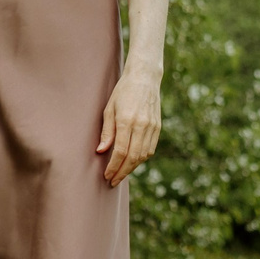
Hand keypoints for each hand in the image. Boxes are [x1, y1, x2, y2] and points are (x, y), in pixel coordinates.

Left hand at [96, 70, 161, 186]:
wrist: (145, 78)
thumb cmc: (123, 91)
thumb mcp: (109, 108)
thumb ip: (107, 132)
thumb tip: (101, 151)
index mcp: (127, 120)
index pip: (121, 151)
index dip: (114, 166)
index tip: (107, 175)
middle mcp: (141, 125)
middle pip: (133, 157)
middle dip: (122, 172)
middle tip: (113, 181)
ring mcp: (152, 127)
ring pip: (143, 155)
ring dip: (132, 168)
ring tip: (121, 173)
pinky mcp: (158, 127)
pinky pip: (150, 149)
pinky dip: (141, 159)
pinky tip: (132, 162)